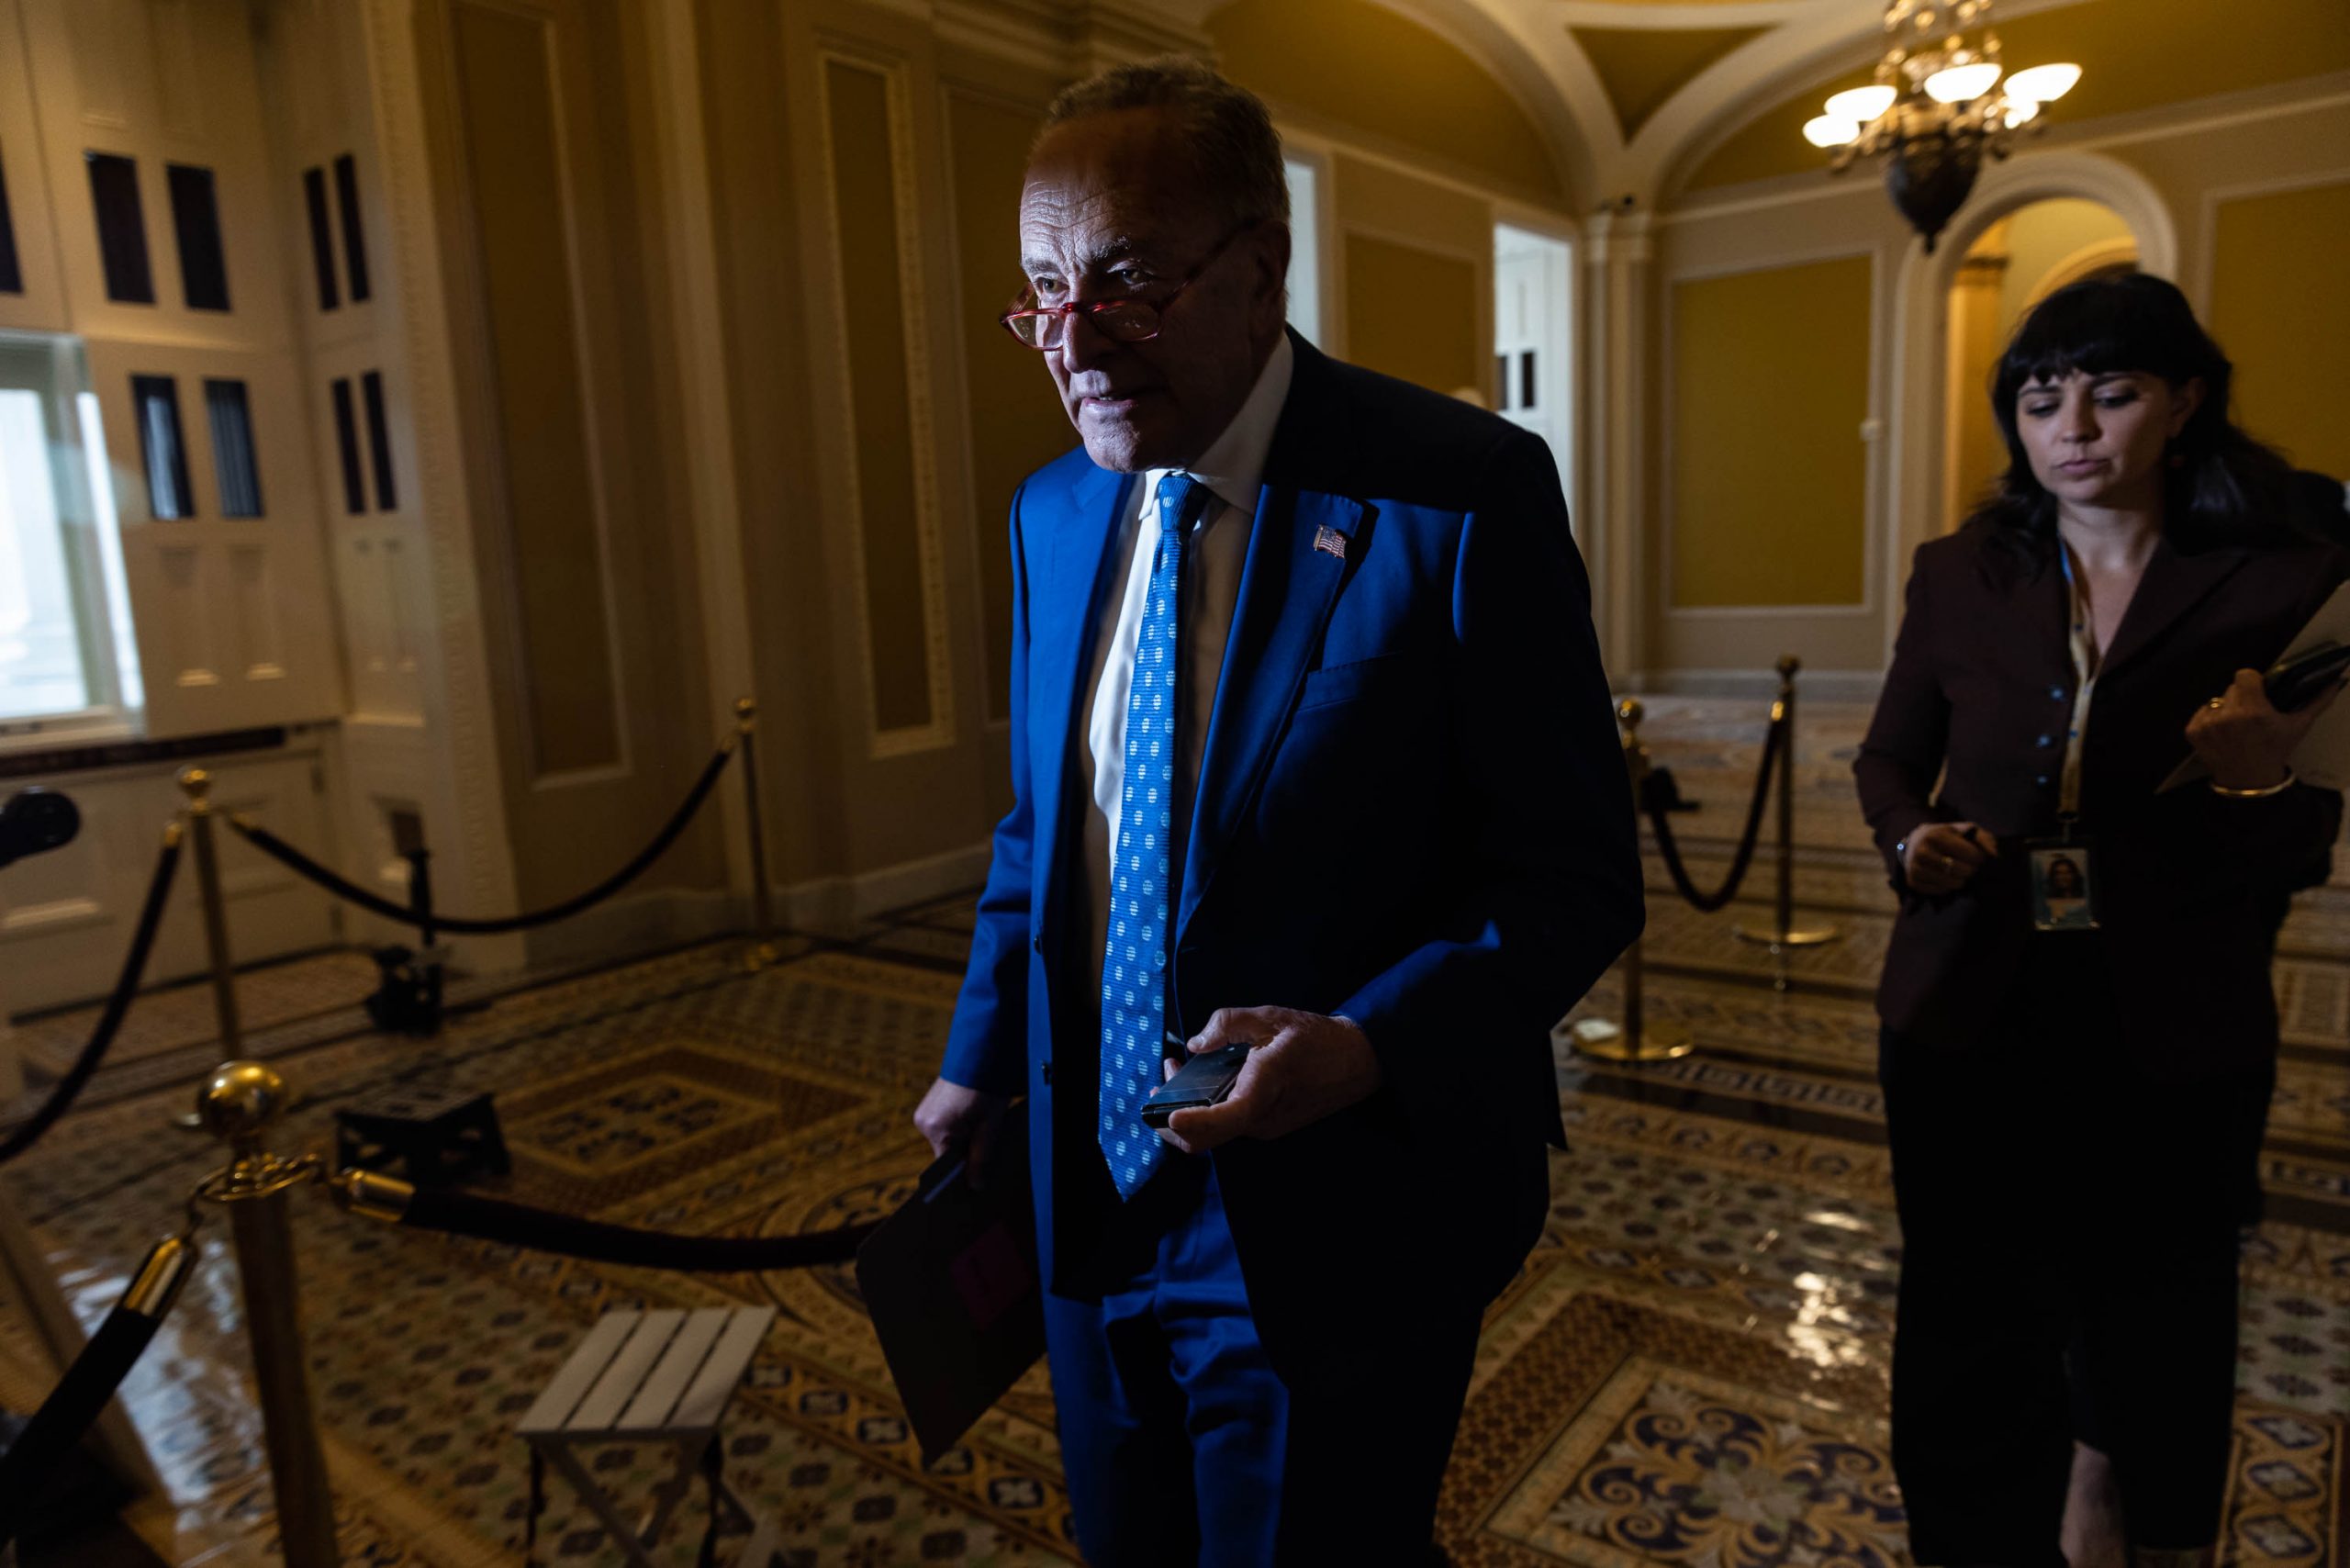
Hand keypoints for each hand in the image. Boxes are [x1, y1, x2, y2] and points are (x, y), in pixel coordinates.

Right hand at [912, 1077, 1009, 1185]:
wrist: (980, 1053)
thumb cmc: (987, 1088)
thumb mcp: (991, 1125)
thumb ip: (981, 1158)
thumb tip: (974, 1186)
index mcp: (937, 1128)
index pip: (946, 1166)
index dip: (963, 1172)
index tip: (977, 1178)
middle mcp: (924, 1122)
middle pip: (946, 1153)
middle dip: (966, 1151)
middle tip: (986, 1137)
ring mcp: (923, 1113)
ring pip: (945, 1140)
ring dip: (962, 1137)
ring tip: (980, 1120)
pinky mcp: (926, 1106)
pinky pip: (942, 1127)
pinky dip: (957, 1127)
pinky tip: (971, 1115)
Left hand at [1158, 1007, 1382, 1155]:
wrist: (1358, 1061)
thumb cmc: (1317, 1038)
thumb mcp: (1270, 1017)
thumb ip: (1228, 1023)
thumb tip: (1196, 1044)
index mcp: (1265, 1088)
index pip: (1222, 1120)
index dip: (1189, 1124)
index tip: (1167, 1116)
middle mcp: (1262, 1118)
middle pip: (1207, 1136)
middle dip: (1173, 1115)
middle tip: (1163, 1080)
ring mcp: (1265, 1126)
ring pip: (1216, 1131)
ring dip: (1190, 1109)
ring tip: (1179, 1072)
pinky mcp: (1267, 1126)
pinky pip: (1230, 1124)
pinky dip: (1209, 1108)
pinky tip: (1208, 1080)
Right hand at [1902, 820, 1994, 896]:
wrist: (1915, 843)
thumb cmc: (1945, 836)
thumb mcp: (1963, 830)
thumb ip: (1983, 839)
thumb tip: (1995, 856)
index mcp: (1936, 836)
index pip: (1970, 855)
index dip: (1979, 858)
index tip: (1979, 857)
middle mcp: (1922, 852)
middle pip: (1961, 871)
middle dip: (1971, 870)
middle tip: (1970, 866)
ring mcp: (1915, 868)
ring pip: (1951, 884)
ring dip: (1961, 880)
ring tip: (1959, 872)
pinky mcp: (1913, 882)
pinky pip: (1940, 891)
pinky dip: (1948, 887)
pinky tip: (1946, 877)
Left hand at [2186, 668, 2338, 790]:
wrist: (2250, 781)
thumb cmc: (2276, 750)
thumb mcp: (2298, 726)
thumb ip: (2317, 701)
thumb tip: (2337, 680)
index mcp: (2253, 712)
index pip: (2244, 674)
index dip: (2253, 682)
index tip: (2259, 692)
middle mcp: (2228, 717)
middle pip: (2232, 688)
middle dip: (2243, 698)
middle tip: (2252, 714)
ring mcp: (2208, 725)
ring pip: (2216, 700)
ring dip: (2226, 709)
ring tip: (2238, 726)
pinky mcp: (2193, 732)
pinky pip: (2202, 712)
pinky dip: (2211, 719)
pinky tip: (2224, 733)